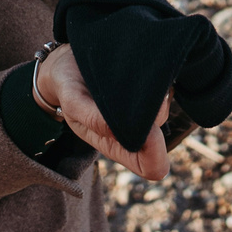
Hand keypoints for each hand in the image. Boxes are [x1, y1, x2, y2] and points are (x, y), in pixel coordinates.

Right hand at [35, 43, 169, 180]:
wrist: (67, 64)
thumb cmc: (69, 88)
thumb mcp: (72, 104)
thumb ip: (92, 119)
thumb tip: (118, 132)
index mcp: (116, 145)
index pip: (151, 166)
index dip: (155, 152)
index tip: (146, 128)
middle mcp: (134, 132)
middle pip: (162, 135)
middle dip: (153, 115)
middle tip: (132, 92)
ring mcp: (143, 113)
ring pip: (163, 109)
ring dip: (151, 94)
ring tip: (124, 78)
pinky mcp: (148, 92)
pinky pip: (164, 90)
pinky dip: (154, 81)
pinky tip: (133, 71)